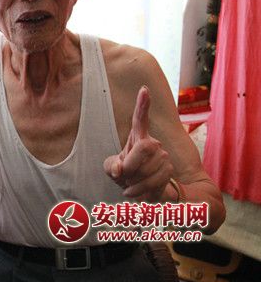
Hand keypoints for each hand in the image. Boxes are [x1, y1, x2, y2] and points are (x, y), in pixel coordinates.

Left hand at [103, 86, 173, 200]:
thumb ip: (111, 166)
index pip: (140, 118)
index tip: (144, 89)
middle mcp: (152, 143)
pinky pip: (154, 180)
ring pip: (149, 167)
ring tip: (130, 183)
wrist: (143, 192)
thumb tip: (119, 169)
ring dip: (134, 180)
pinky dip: (139, 190)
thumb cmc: (126, 175)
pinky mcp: (169, 169)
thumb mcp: (112, 169)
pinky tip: (134, 191)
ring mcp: (163, 156)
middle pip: (145, 146)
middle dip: (132, 165)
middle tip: (125, 175)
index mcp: (137, 137)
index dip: (142, 104)